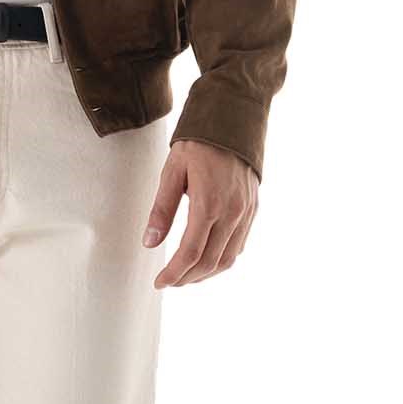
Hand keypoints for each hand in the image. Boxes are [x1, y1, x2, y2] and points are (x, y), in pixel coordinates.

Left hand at [143, 140, 258, 288]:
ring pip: (228, 259)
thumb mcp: (172, 171)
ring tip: (186, 275)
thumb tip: (149, 242)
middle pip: (210, 262)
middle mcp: (232, 213)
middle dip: (188, 278)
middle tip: (169, 281)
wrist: (233, 121)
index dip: (174, 273)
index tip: (159, 282)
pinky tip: (206, 258)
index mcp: (209, 203)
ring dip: (206, 273)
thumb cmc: (198, 143)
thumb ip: (161, 209)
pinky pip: (239, 245)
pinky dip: (222, 259)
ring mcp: (245, 212)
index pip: (190, 253)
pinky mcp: (252, 209)